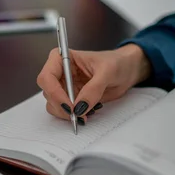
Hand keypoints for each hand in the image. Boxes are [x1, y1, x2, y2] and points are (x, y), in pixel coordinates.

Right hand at [36, 44, 150, 120]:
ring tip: (88, 113)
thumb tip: (80, 107)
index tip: (70, 106)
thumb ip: (93, 89)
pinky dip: (74, 116)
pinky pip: (65, 111)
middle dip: (61, 106)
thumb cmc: (117, 63)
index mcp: (62, 58)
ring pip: (54, 105)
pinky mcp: (72, 98)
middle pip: (48, 93)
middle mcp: (60, 72)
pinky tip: (89, 112)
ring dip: (68, 113)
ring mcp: (64, 87)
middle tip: (79, 115)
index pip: (47, 77)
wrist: (126, 71)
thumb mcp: (107, 72)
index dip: (55, 93)